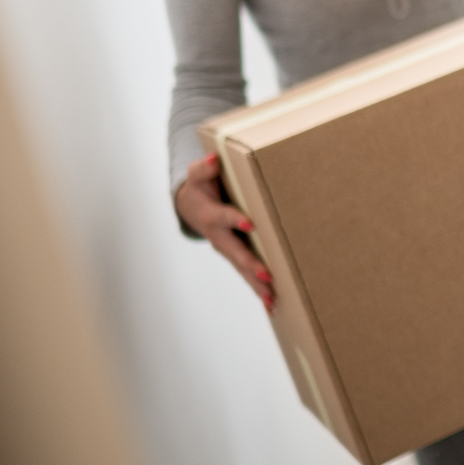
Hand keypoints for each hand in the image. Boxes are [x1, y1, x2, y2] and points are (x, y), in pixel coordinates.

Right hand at [174, 154, 273, 309]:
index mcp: (211, 214)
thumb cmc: (202, 186)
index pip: (224, 216)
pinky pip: (245, 272)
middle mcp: (219, 236)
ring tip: (272, 299)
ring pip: (242, 268)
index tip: (250, 223)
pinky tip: (271, 303)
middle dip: (251, 264)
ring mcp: (226, 248)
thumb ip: (205, 168)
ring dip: (256, 284)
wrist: (191, 205)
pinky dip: (256, 287)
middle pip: (236, 252)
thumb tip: (213, 161)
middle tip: (268, 275)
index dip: (235, 219)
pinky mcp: (234, 255)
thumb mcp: (199, 174)